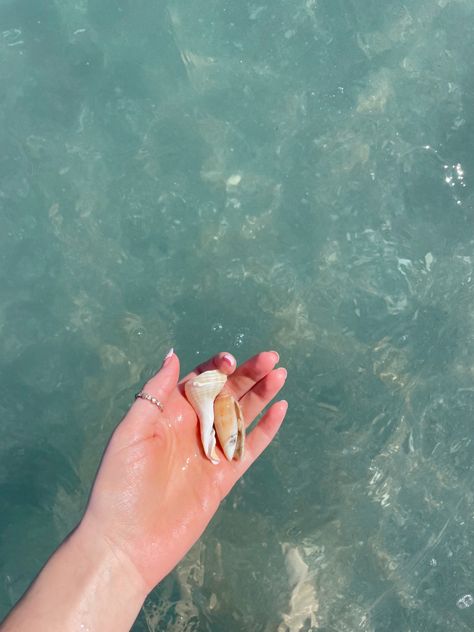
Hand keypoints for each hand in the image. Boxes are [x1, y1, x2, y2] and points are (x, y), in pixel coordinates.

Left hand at [80, 350, 287, 592]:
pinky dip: (266, 429)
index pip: (199, 380)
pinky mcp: (225, 476)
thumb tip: (173, 355)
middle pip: (226, 393)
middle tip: (270, 358)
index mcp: (170, 413)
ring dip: (261, 394)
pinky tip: (280, 409)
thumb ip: (154, 394)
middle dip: (248, 374)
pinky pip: (250, 447)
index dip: (216, 366)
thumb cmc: (121, 485)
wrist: (129, 543)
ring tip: (280, 374)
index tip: (231, 359)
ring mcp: (211, 451)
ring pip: (242, 416)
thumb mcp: (131, 433)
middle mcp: (193, 427)